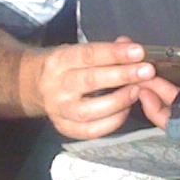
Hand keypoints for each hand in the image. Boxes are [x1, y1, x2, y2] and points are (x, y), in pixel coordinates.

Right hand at [25, 38, 156, 140]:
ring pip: (87, 110)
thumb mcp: (79, 50)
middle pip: (89, 81)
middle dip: (122, 75)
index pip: (88, 55)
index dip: (115, 53)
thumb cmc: (66, 65)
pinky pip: (88, 131)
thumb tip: (132, 49)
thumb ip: (106, 49)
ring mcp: (57, 109)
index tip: (139, 51)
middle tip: (147, 71)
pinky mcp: (62, 127)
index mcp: (59, 60)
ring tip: (137, 91)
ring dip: (117, 101)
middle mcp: (55, 85)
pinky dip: (110, 122)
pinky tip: (125, 111)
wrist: (32, 84)